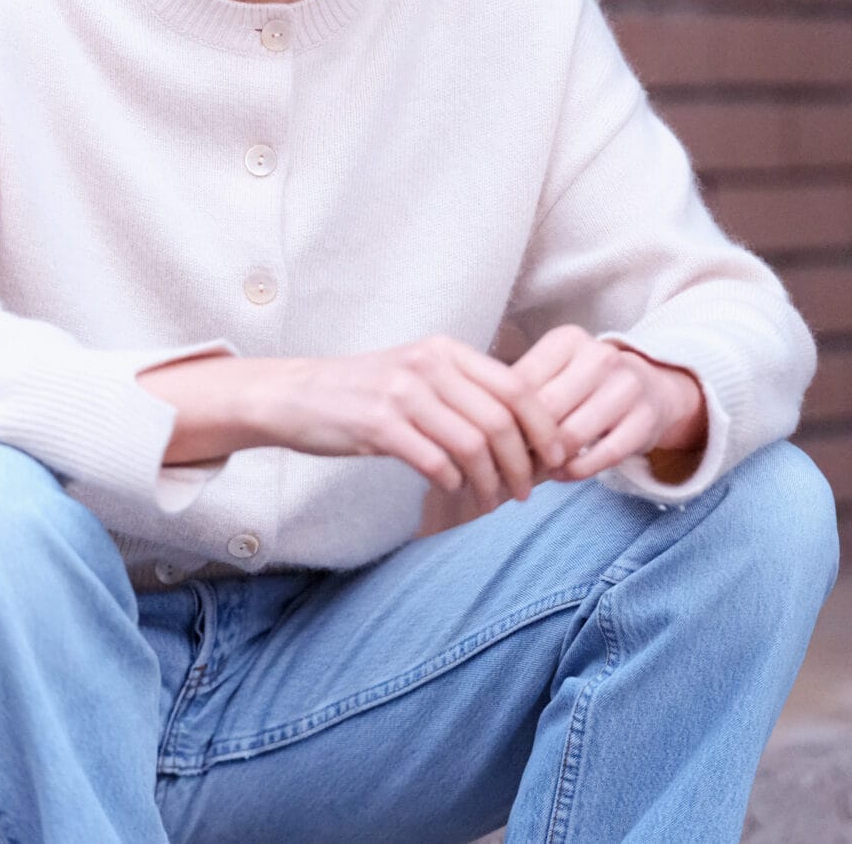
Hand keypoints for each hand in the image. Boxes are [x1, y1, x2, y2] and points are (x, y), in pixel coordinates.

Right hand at [265, 336, 573, 508]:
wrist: (296, 396)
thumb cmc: (363, 394)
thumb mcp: (418, 376)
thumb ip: (464, 392)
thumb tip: (525, 430)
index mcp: (445, 350)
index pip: (516, 387)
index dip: (544, 427)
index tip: (555, 459)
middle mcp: (427, 365)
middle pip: (501, 419)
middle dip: (522, 463)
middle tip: (525, 492)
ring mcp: (402, 393)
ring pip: (473, 444)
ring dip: (490, 481)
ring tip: (492, 501)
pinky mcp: (378, 424)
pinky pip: (435, 461)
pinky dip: (452, 483)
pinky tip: (450, 491)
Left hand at [508, 325, 707, 484]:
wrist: (650, 388)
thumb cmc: (584, 384)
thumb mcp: (554, 373)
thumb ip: (521, 391)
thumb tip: (482, 426)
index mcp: (568, 340)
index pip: (522, 382)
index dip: (504, 416)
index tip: (494, 438)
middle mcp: (600, 357)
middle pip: (547, 409)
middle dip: (526, 441)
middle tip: (512, 460)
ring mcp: (627, 387)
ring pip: (573, 435)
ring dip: (550, 461)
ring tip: (536, 469)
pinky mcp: (646, 419)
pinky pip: (604, 455)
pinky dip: (577, 471)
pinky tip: (563, 474)